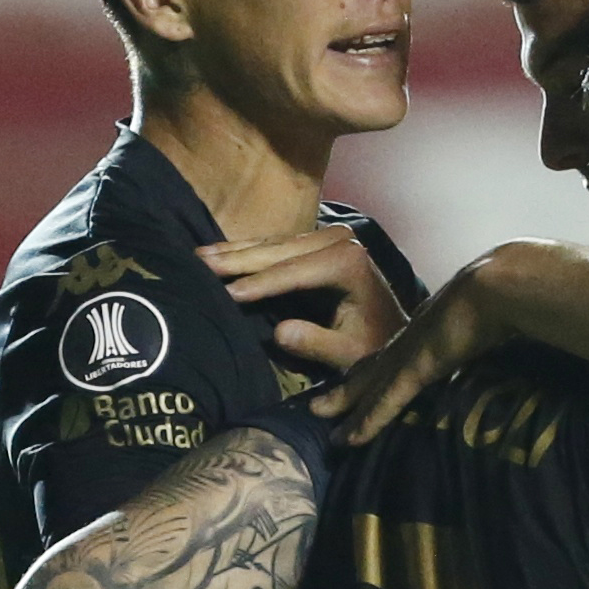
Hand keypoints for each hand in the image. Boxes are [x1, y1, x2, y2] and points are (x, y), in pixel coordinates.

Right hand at [206, 224, 411, 375]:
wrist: (390, 328)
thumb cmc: (371, 346)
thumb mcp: (348, 353)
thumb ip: (317, 343)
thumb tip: (280, 333)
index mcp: (347, 262)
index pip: (292, 273)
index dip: (258, 284)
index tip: (225, 293)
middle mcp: (340, 240)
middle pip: (278, 252)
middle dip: (237, 259)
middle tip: (197, 262)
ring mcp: (329, 235)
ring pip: (273, 244)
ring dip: (235, 251)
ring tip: (198, 254)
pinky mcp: (318, 239)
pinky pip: (277, 243)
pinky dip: (248, 249)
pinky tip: (219, 251)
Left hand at [325, 250, 529, 442]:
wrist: (495, 290)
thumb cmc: (494, 296)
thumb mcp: (475, 313)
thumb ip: (467, 328)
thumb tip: (470, 335)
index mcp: (423, 329)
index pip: (389, 352)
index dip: (370, 368)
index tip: (353, 380)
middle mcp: (408, 340)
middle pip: (367, 367)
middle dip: (344, 388)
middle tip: (318, 405)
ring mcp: (408, 354)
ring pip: (367, 385)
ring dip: (342, 403)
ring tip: (317, 416)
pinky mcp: (415, 369)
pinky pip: (385, 402)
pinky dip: (367, 421)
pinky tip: (348, 440)